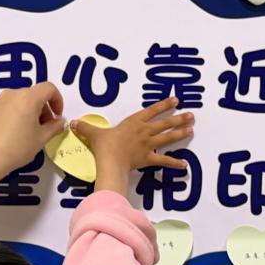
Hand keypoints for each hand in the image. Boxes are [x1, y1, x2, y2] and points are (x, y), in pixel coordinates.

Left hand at [0, 82, 66, 176]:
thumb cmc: (17, 148)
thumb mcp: (41, 139)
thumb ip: (54, 127)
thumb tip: (59, 122)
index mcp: (28, 97)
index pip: (49, 88)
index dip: (58, 100)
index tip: (57, 116)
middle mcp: (13, 93)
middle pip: (35, 94)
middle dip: (44, 108)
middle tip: (46, 127)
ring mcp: (0, 100)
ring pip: (22, 99)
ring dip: (32, 110)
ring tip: (31, 131)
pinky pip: (11, 105)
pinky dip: (19, 112)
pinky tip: (17, 131)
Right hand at [72, 97, 193, 190]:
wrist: (110, 160)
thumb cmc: (104, 145)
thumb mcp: (93, 134)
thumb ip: (85, 127)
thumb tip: (72, 123)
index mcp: (134, 122)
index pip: (152, 110)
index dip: (164, 105)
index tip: (176, 100)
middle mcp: (144, 131)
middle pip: (165, 123)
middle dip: (179, 118)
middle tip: (191, 115)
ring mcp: (148, 145)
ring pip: (168, 138)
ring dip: (181, 134)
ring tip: (192, 130)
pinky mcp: (149, 158)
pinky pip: (164, 161)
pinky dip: (174, 163)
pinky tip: (184, 164)